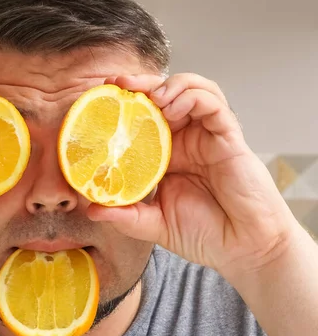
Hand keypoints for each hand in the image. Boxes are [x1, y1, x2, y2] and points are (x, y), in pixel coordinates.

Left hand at [87, 73, 301, 279]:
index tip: (103, 96)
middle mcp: (186, 140)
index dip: (126, 103)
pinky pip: (213, 105)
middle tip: (120, 84)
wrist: (244, 251)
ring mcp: (207, 136)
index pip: (144, 117)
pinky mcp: (228, 138)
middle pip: (165, 96)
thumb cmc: (205, 235)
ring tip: (152, 97)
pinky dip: (193, 97)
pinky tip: (174, 108)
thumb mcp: (154, 225)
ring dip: (170, 85)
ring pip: (192, 90)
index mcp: (166, 154)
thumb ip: (125, 216)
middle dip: (142, 84)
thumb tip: (91, 210)